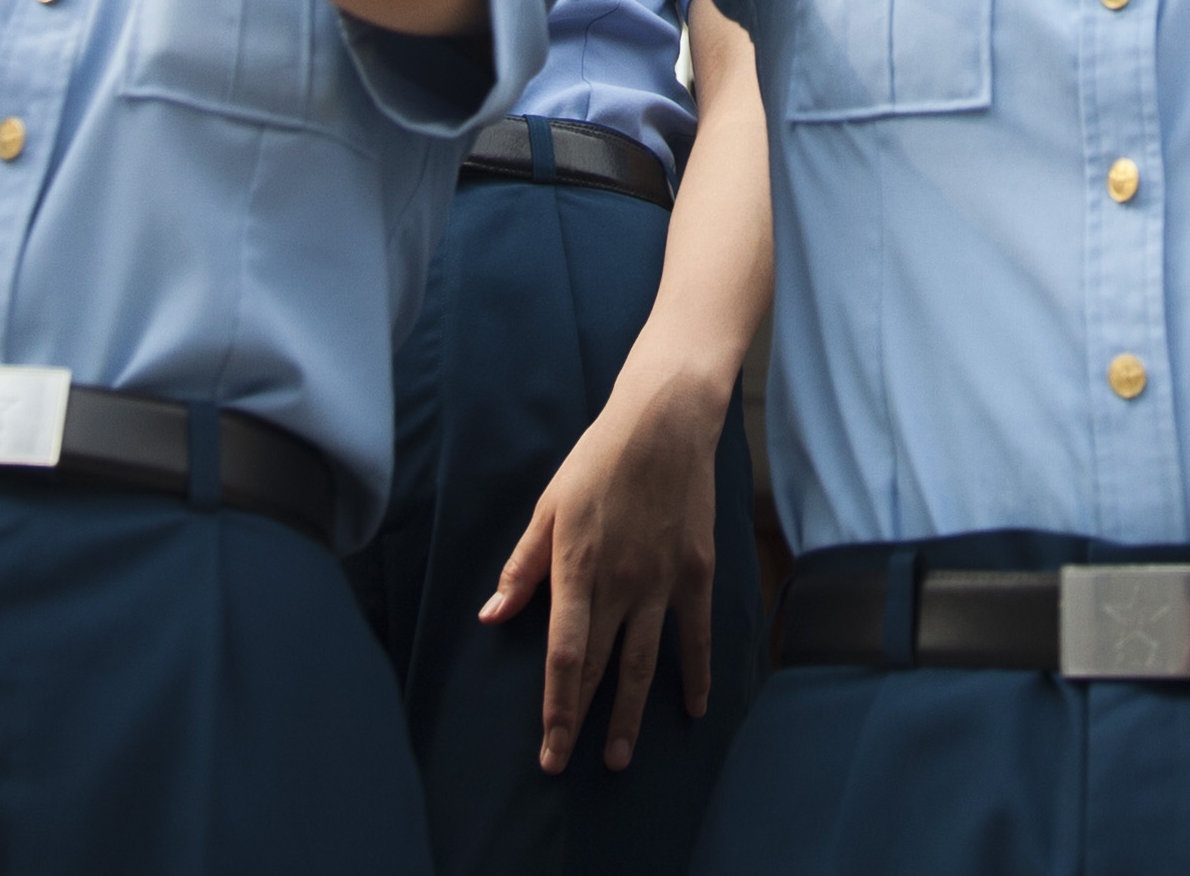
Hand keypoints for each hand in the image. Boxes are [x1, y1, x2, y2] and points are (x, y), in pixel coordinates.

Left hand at [478, 376, 722, 773]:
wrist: (664, 424)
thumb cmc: (597, 462)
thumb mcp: (548, 507)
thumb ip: (522, 568)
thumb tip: (493, 616)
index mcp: (576, 569)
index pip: (563, 656)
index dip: (555, 706)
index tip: (548, 747)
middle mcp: (619, 584)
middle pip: (598, 669)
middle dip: (580, 722)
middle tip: (567, 766)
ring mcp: (661, 583)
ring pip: (644, 664)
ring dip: (630, 716)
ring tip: (618, 759)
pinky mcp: (696, 574)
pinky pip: (695, 635)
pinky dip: (695, 674)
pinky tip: (693, 708)